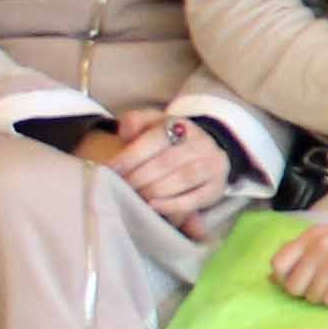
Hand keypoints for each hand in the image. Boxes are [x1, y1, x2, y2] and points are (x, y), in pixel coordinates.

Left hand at [79, 109, 231, 229]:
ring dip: (154, 190)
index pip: (156, 138)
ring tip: (135, 197)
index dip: (131, 155)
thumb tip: (124, 131)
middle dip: (140, 176)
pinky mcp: (216, 188)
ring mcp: (212, 165)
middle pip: (167, 161)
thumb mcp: (152, 125)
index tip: (111, 170)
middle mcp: (202, 143)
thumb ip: (136, 121)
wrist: (201, 154)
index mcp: (183, 125)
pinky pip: (195, 199)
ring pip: (182, 178)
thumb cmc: (168, 143)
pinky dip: (172, 205)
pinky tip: (153, 206)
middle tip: (121, 187)